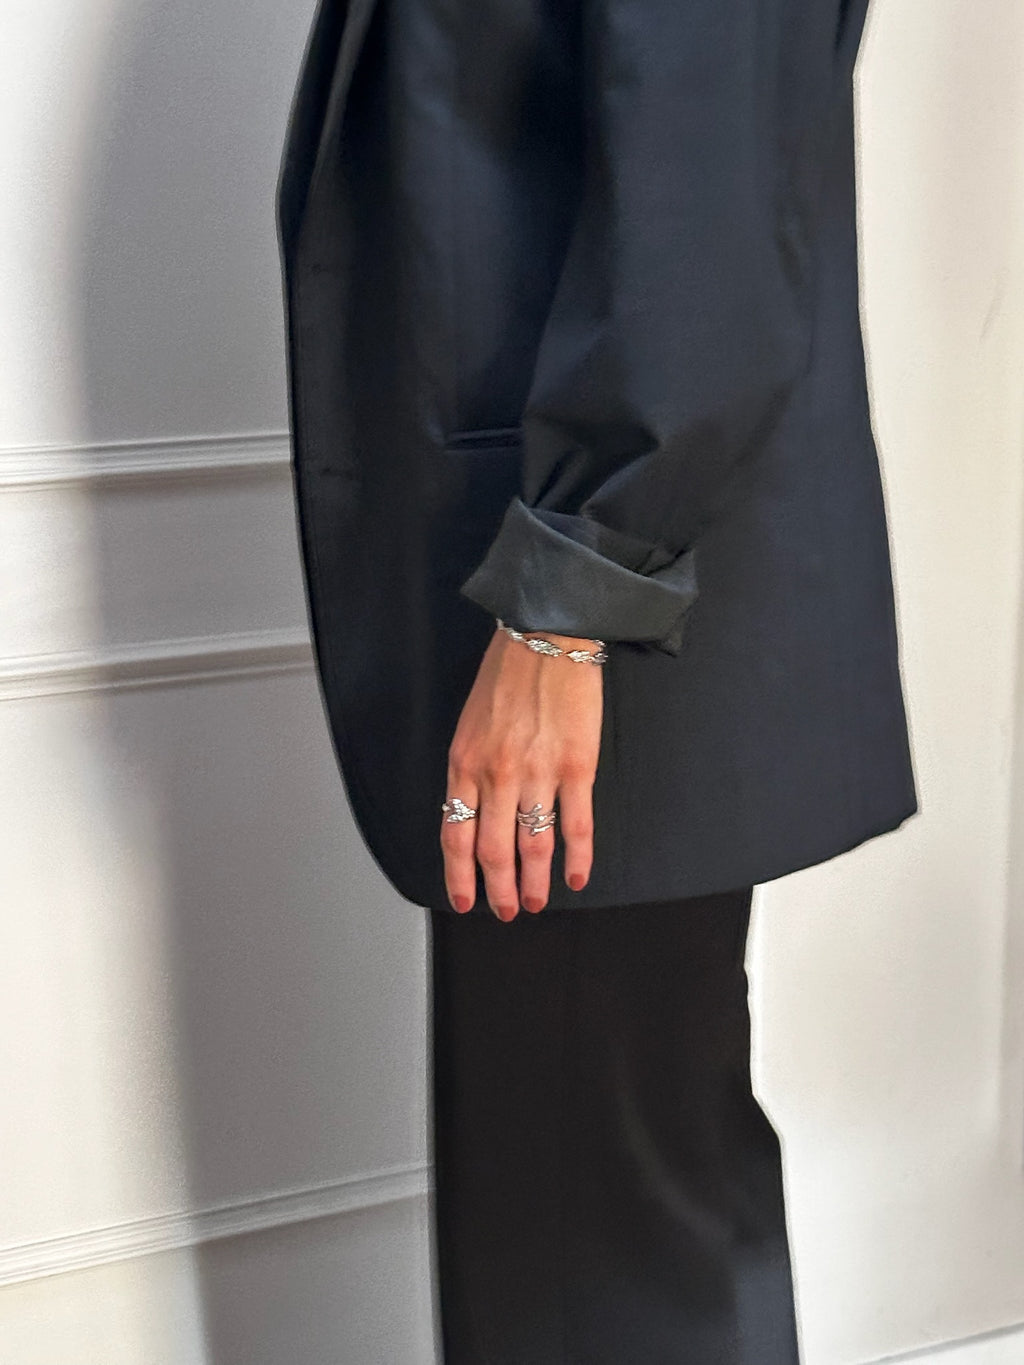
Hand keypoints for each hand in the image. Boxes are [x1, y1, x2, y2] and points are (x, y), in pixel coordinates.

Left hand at [442, 626, 603, 919]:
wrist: (547, 635)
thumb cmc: (506, 673)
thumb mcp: (470, 723)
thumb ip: (471, 770)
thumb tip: (476, 813)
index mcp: (465, 763)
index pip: (456, 835)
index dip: (460, 876)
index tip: (465, 901)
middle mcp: (497, 775)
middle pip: (494, 851)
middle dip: (498, 890)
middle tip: (505, 912)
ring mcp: (538, 773)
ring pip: (534, 846)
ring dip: (534, 883)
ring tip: (535, 903)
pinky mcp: (577, 766)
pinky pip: (576, 825)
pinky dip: (578, 858)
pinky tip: (577, 877)